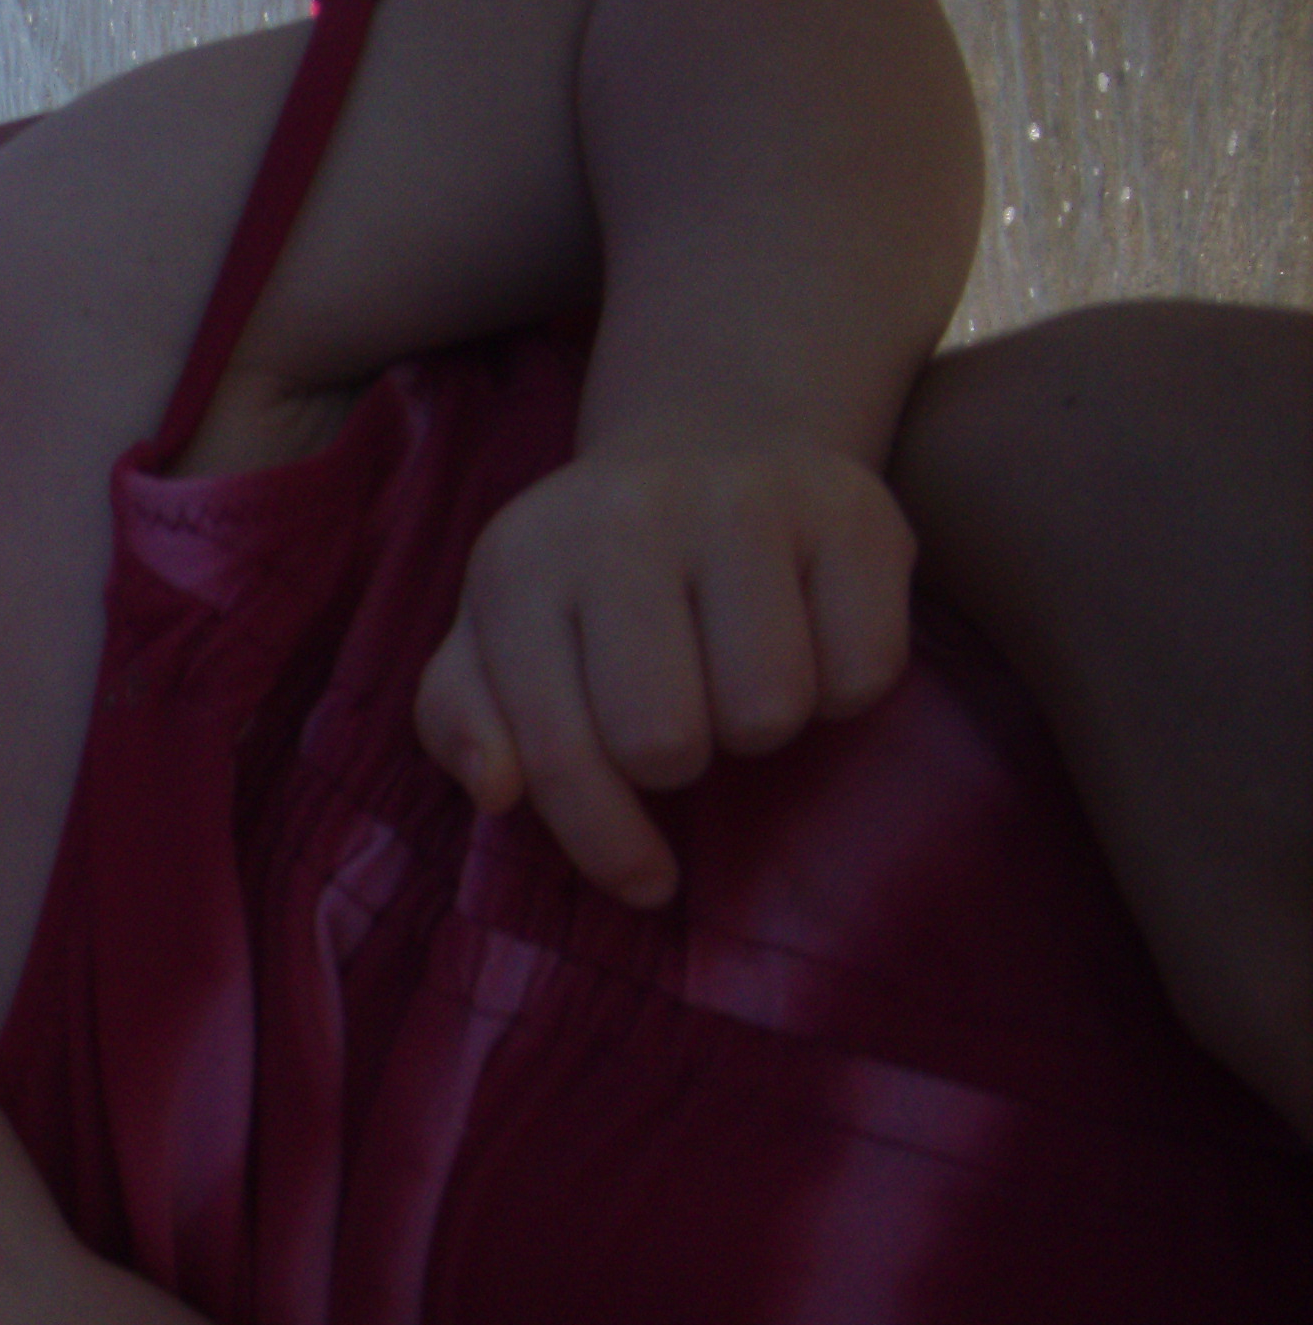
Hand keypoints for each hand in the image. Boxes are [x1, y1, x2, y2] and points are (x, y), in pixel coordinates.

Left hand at [413, 441, 914, 903]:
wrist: (712, 442)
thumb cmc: (589, 578)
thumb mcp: (496, 638)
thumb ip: (462, 720)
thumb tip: (495, 790)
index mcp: (521, 563)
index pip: (556, 750)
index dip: (602, 840)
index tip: (642, 882)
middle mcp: (626, 516)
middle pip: (665, 743)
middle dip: (675, 762)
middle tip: (678, 717)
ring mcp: (746, 502)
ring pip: (769, 713)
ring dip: (757, 725)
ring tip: (733, 671)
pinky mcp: (854, 511)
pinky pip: (863, 674)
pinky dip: (841, 687)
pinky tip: (804, 637)